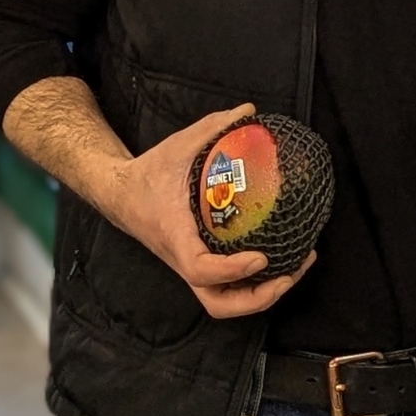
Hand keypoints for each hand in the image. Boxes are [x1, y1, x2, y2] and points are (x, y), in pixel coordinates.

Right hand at [99, 102, 316, 318]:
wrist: (120, 193)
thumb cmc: (148, 174)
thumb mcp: (178, 146)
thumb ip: (213, 127)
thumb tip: (249, 111)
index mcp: (177, 237)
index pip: (201, 270)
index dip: (233, 270)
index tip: (261, 257)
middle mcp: (184, 261)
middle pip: (218, 304)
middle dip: (259, 296)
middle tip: (290, 272)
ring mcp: (191, 268)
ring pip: (224, 303)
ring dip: (261, 295)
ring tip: (294, 270)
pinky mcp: (199, 265)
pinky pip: (227, 288)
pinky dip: (254, 285)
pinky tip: (280, 261)